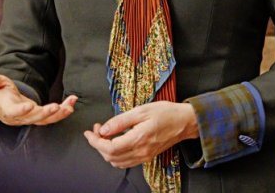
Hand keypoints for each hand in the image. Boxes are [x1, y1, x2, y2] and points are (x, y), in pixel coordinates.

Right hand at [0, 70, 76, 125]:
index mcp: (7, 107)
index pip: (13, 111)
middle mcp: (20, 116)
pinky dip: (63, 111)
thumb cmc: (0, 92)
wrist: (4, 105)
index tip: (29, 106)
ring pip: (45, 120)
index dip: (21, 110)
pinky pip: (52, 117)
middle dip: (45, 113)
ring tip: (70, 106)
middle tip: (56, 107)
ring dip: (59, 114)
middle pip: (33, 118)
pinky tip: (72, 103)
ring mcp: (31, 118)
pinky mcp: (40, 117)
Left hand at [83, 101, 198, 168]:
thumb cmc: (166, 113)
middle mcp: (141, 151)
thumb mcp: (141, 110)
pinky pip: (126, 162)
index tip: (89, 132)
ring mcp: (144, 156)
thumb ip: (120, 121)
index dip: (95, 142)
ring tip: (105, 135)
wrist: (185, 122)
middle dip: (98, 144)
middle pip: (110, 157)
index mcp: (138, 138)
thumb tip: (104, 130)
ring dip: (106, 151)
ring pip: (117, 162)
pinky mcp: (146, 157)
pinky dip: (115, 155)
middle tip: (97, 130)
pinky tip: (115, 143)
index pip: (109, 148)